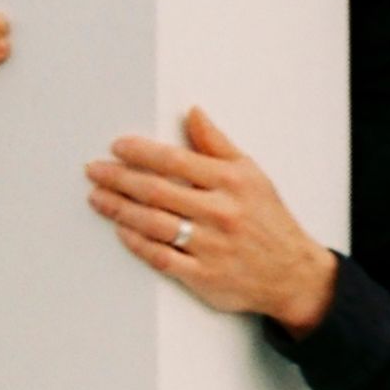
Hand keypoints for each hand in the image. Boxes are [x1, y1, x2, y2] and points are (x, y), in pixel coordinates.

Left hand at [85, 107, 333, 329]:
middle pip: (157, 191)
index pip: (176, 160)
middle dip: (118, 178)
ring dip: (118, 209)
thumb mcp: (252, 175)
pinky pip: (161, 257)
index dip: (141, 152)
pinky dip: (137, 243)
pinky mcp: (204, 276)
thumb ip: (218, 144)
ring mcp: (212, 247)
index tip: (118, 146)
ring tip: (98, 197)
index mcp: (233, 184)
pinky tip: (122, 230)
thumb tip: (193, 113)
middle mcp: (222, 213)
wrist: (294, 275)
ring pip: (153, 223)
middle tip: (95, 170)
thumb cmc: (269, 222)